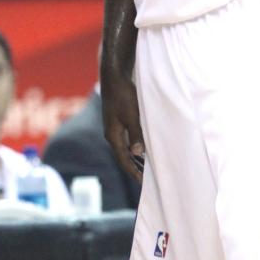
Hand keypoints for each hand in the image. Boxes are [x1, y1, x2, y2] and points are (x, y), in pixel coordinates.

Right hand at [101, 68, 144, 182]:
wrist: (114, 77)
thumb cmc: (123, 95)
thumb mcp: (132, 115)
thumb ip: (135, 134)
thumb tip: (137, 154)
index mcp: (113, 135)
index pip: (123, 159)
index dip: (133, 172)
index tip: (143, 183)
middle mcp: (112, 134)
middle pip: (123, 156)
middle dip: (134, 168)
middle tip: (147, 180)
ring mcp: (114, 127)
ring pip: (125, 148)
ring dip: (135, 158)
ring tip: (146, 168)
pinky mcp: (118, 121)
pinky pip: (126, 139)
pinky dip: (135, 147)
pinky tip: (142, 148)